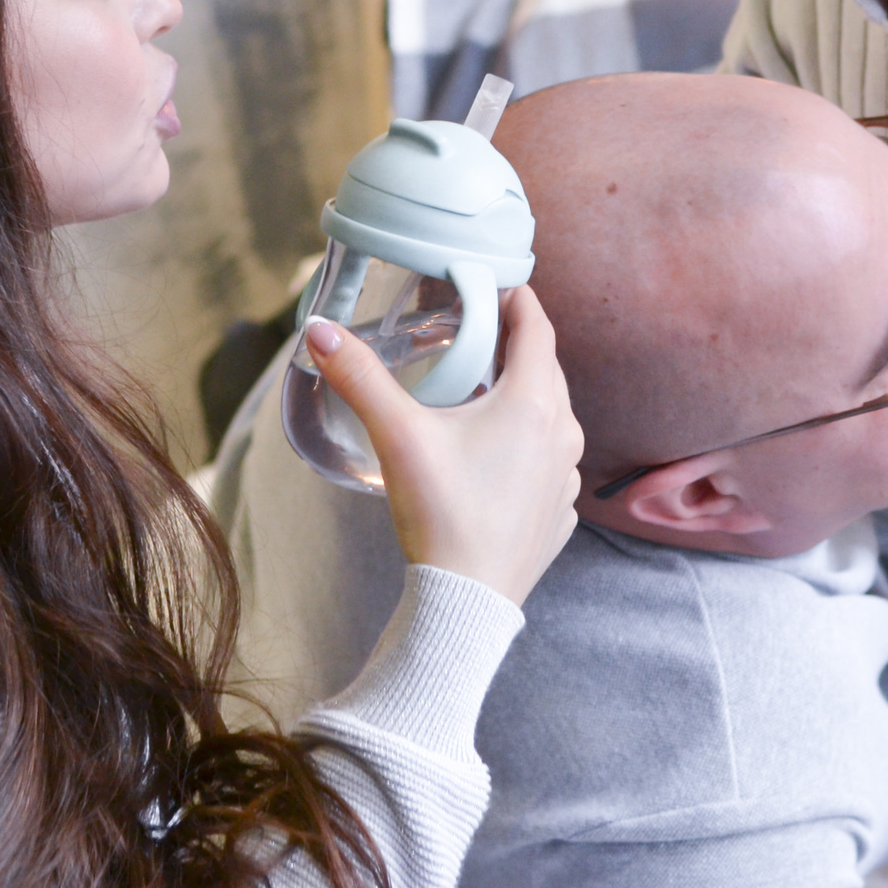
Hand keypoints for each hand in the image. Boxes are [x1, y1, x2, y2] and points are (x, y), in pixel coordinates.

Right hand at [305, 285, 582, 605]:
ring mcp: (567, 477)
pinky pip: (550, 462)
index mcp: (534, 402)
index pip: (537, 327)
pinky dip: (527, 446)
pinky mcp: (560, 513)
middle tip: (478, 331)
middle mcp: (564, 433)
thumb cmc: (440, 515)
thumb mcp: (397, 437)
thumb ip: (359, 377)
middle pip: (546, 368)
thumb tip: (320, 330)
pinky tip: (495, 456)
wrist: (468, 603)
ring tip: (483, 392)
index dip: (517, 298)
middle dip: (514, 345)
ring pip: (552, 416)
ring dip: (522, 397)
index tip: (496, 284)